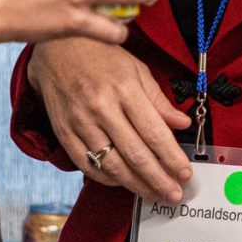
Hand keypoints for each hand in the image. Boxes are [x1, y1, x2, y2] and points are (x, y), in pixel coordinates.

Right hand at [28, 34, 192, 204]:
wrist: (57, 47)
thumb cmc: (100, 55)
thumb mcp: (136, 69)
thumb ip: (158, 100)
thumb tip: (181, 123)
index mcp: (124, 89)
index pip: (154, 133)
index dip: (172, 158)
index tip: (185, 173)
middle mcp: (101, 107)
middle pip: (135, 155)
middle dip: (158, 179)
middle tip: (174, 194)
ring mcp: (80, 122)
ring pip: (112, 165)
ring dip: (136, 185)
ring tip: (154, 193)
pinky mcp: (64, 132)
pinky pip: (87, 164)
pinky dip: (107, 178)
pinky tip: (124, 182)